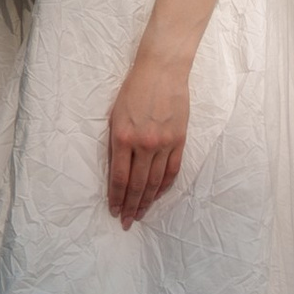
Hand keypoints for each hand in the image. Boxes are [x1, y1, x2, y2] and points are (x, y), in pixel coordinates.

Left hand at [107, 44, 189, 227]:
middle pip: (138, 185)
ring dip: (148, 201)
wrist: (162, 70)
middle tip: (127, 222)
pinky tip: (158, 195)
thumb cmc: (134, 90)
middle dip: (131, 206)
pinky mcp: (179, 140)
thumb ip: (116, 145)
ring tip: (141, 214)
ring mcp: (164, 143)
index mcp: (123, 137)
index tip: (114, 211)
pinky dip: (165, 186)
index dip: (117, 198)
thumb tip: (117, 173)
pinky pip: (173, 170)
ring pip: (156, 182)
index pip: (120, 178)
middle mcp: (144, 144)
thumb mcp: (115, 116)